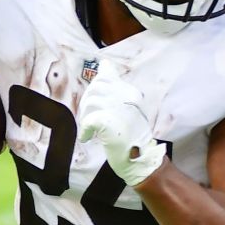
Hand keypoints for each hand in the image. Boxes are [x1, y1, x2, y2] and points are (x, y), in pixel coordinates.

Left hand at [78, 61, 165, 185]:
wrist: (140, 160)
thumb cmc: (132, 138)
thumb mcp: (127, 110)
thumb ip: (115, 92)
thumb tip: (104, 65)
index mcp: (131, 93)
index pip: (107, 75)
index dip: (96, 83)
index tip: (96, 96)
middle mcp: (126, 97)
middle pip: (96, 87)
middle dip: (88, 102)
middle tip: (90, 117)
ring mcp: (119, 109)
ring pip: (91, 101)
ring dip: (86, 116)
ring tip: (91, 129)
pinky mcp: (109, 122)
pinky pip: (88, 119)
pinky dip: (85, 130)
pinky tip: (87, 138)